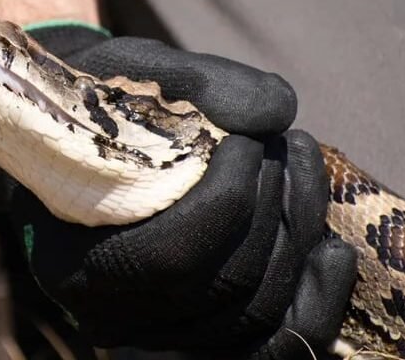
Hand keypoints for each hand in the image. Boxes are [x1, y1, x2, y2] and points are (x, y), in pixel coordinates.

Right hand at [0, 22, 357, 356]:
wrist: (74, 139)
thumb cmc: (93, 103)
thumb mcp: (125, 72)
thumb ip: (197, 83)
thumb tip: (279, 111)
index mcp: (72, 262)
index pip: (172, 257)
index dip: (230, 197)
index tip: (247, 139)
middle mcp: (113, 317)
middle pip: (227, 285)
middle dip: (273, 204)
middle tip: (277, 142)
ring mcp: (160, 334)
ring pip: (259, 313)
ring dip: (299, 231)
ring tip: (297, 161)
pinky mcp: (202, 334)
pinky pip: (273, 345)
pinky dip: (316, 301)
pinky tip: (332, 247)